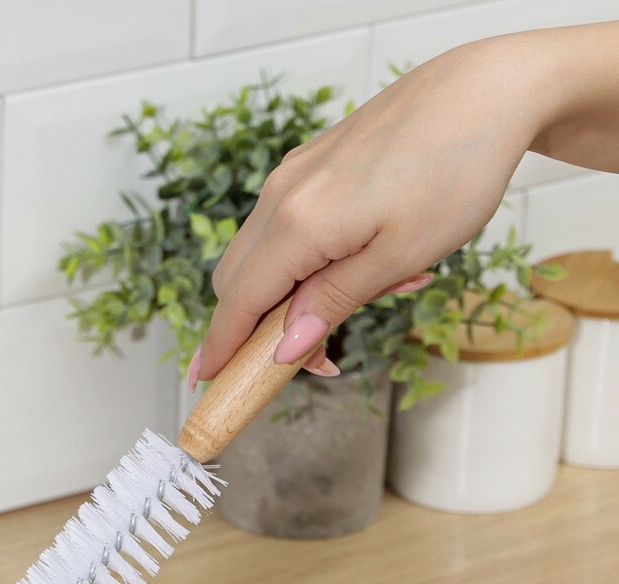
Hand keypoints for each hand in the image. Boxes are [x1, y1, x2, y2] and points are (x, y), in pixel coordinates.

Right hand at [193, 35, 541, 383]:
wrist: (485, 90)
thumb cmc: (454, 171)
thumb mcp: (399, 257)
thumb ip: (332, 304)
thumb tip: (283, 349)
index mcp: (297, 224)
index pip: (238, 304)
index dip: (220, 349)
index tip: (208, 383)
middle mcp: (280, 197)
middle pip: (235, 283)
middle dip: (257, 328)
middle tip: (316, 355)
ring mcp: (290, 176)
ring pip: (259, 256)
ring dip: (286, 295)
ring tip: (357, 299)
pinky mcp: (307, 166)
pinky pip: (283, 227)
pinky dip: (300, 261)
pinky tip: (357, 261)